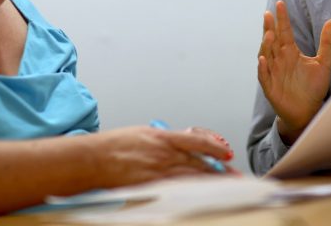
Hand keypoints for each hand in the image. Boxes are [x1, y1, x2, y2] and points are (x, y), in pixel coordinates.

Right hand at [94, 126, 235, 186]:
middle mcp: (165, 154)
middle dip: (220, 171)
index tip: (227, 152)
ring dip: (211, 184)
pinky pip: (177, 190)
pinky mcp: (151, 187)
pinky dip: (191, 192)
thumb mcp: (144, 133)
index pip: (198, 141)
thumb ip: (165, 139)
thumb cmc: (114, 145)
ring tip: (226, 189)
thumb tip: (183, 143)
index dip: (215, 147)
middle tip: (236, 177)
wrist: (94, 159)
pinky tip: (201, 196)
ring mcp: (158, 172)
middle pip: (200, 164)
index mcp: (163, 137)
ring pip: (192, 178)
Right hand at [257, 0, 330, 143]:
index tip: (280, 4)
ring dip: (266, 45)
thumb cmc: (313, 87)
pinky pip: (264, 76)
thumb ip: (328, 43)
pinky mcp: (270, 87)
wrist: (307, 111)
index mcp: (290, 51)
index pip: (284, 31)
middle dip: (269, 28)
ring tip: (269, 34)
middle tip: (268, 14)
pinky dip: (263, 68)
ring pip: (266, 55)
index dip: (282, 18)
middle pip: (272, 40)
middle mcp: (279, 59)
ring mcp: (273, 72)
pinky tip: (264, 60)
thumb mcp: (324, 63)